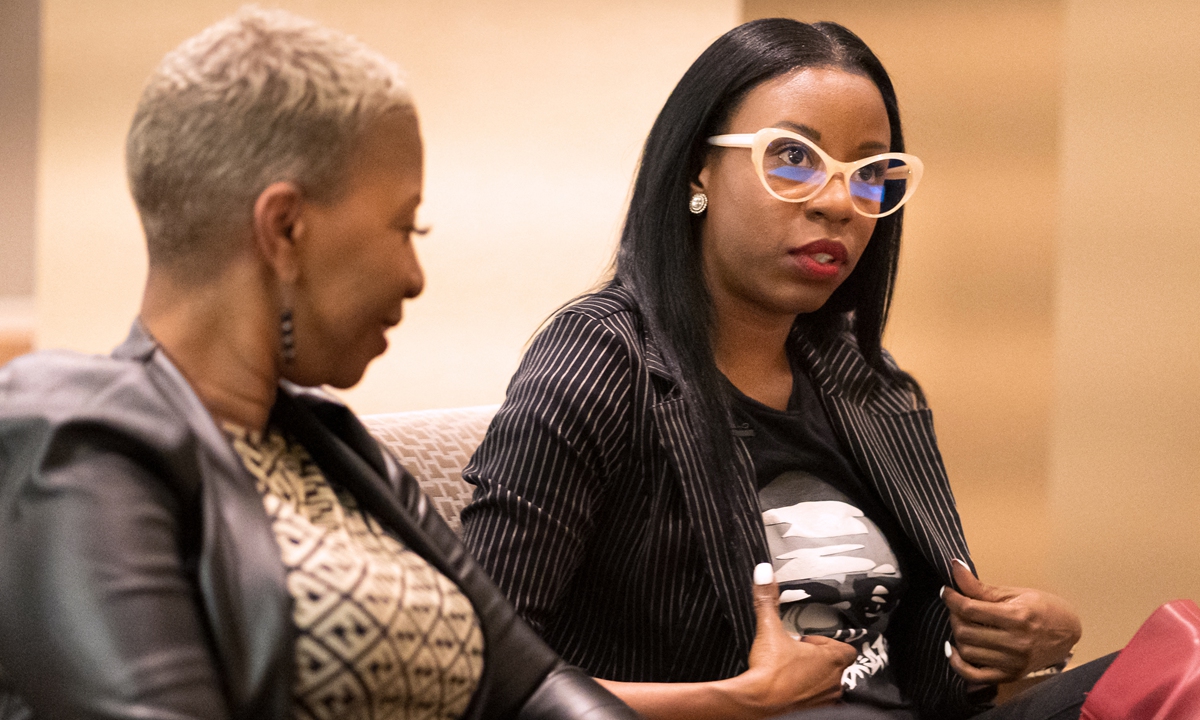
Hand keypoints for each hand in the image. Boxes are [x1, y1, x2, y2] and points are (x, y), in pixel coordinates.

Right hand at [734, 563, 857, 714]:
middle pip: (837, 666)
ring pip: (828, 684)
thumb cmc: (769, 672)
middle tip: (798, 652)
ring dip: (814, 676)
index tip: (808, 639)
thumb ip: (767, 600)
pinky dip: (806, 693)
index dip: (827, 641)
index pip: (846, 648)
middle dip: (819, 658)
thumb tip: (764, 573)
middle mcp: (833, 682)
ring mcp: (823, 699)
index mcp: (831, 660)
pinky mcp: (811, 712)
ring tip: (792, 669)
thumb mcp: (769, 629)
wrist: (756, 703)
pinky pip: (817, 701)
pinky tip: (788, 687)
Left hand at [941, 560, 1081, 684]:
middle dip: (953, 615)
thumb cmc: (1042, 608)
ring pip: (967, 651)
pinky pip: (974, 676)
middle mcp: (1016, 643)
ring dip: (957, 635)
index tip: (946, 590)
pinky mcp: (1010, 676)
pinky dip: (958, 664)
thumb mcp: (1014, 593)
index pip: (970, 609)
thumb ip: (980, 586)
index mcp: (1017, 618)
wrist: (1068, 633)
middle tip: (957, 606)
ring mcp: (1013, 663)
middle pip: (965, 631)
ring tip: (962, 623)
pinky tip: (954, 649)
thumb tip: (955, 567)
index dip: (951, 598)